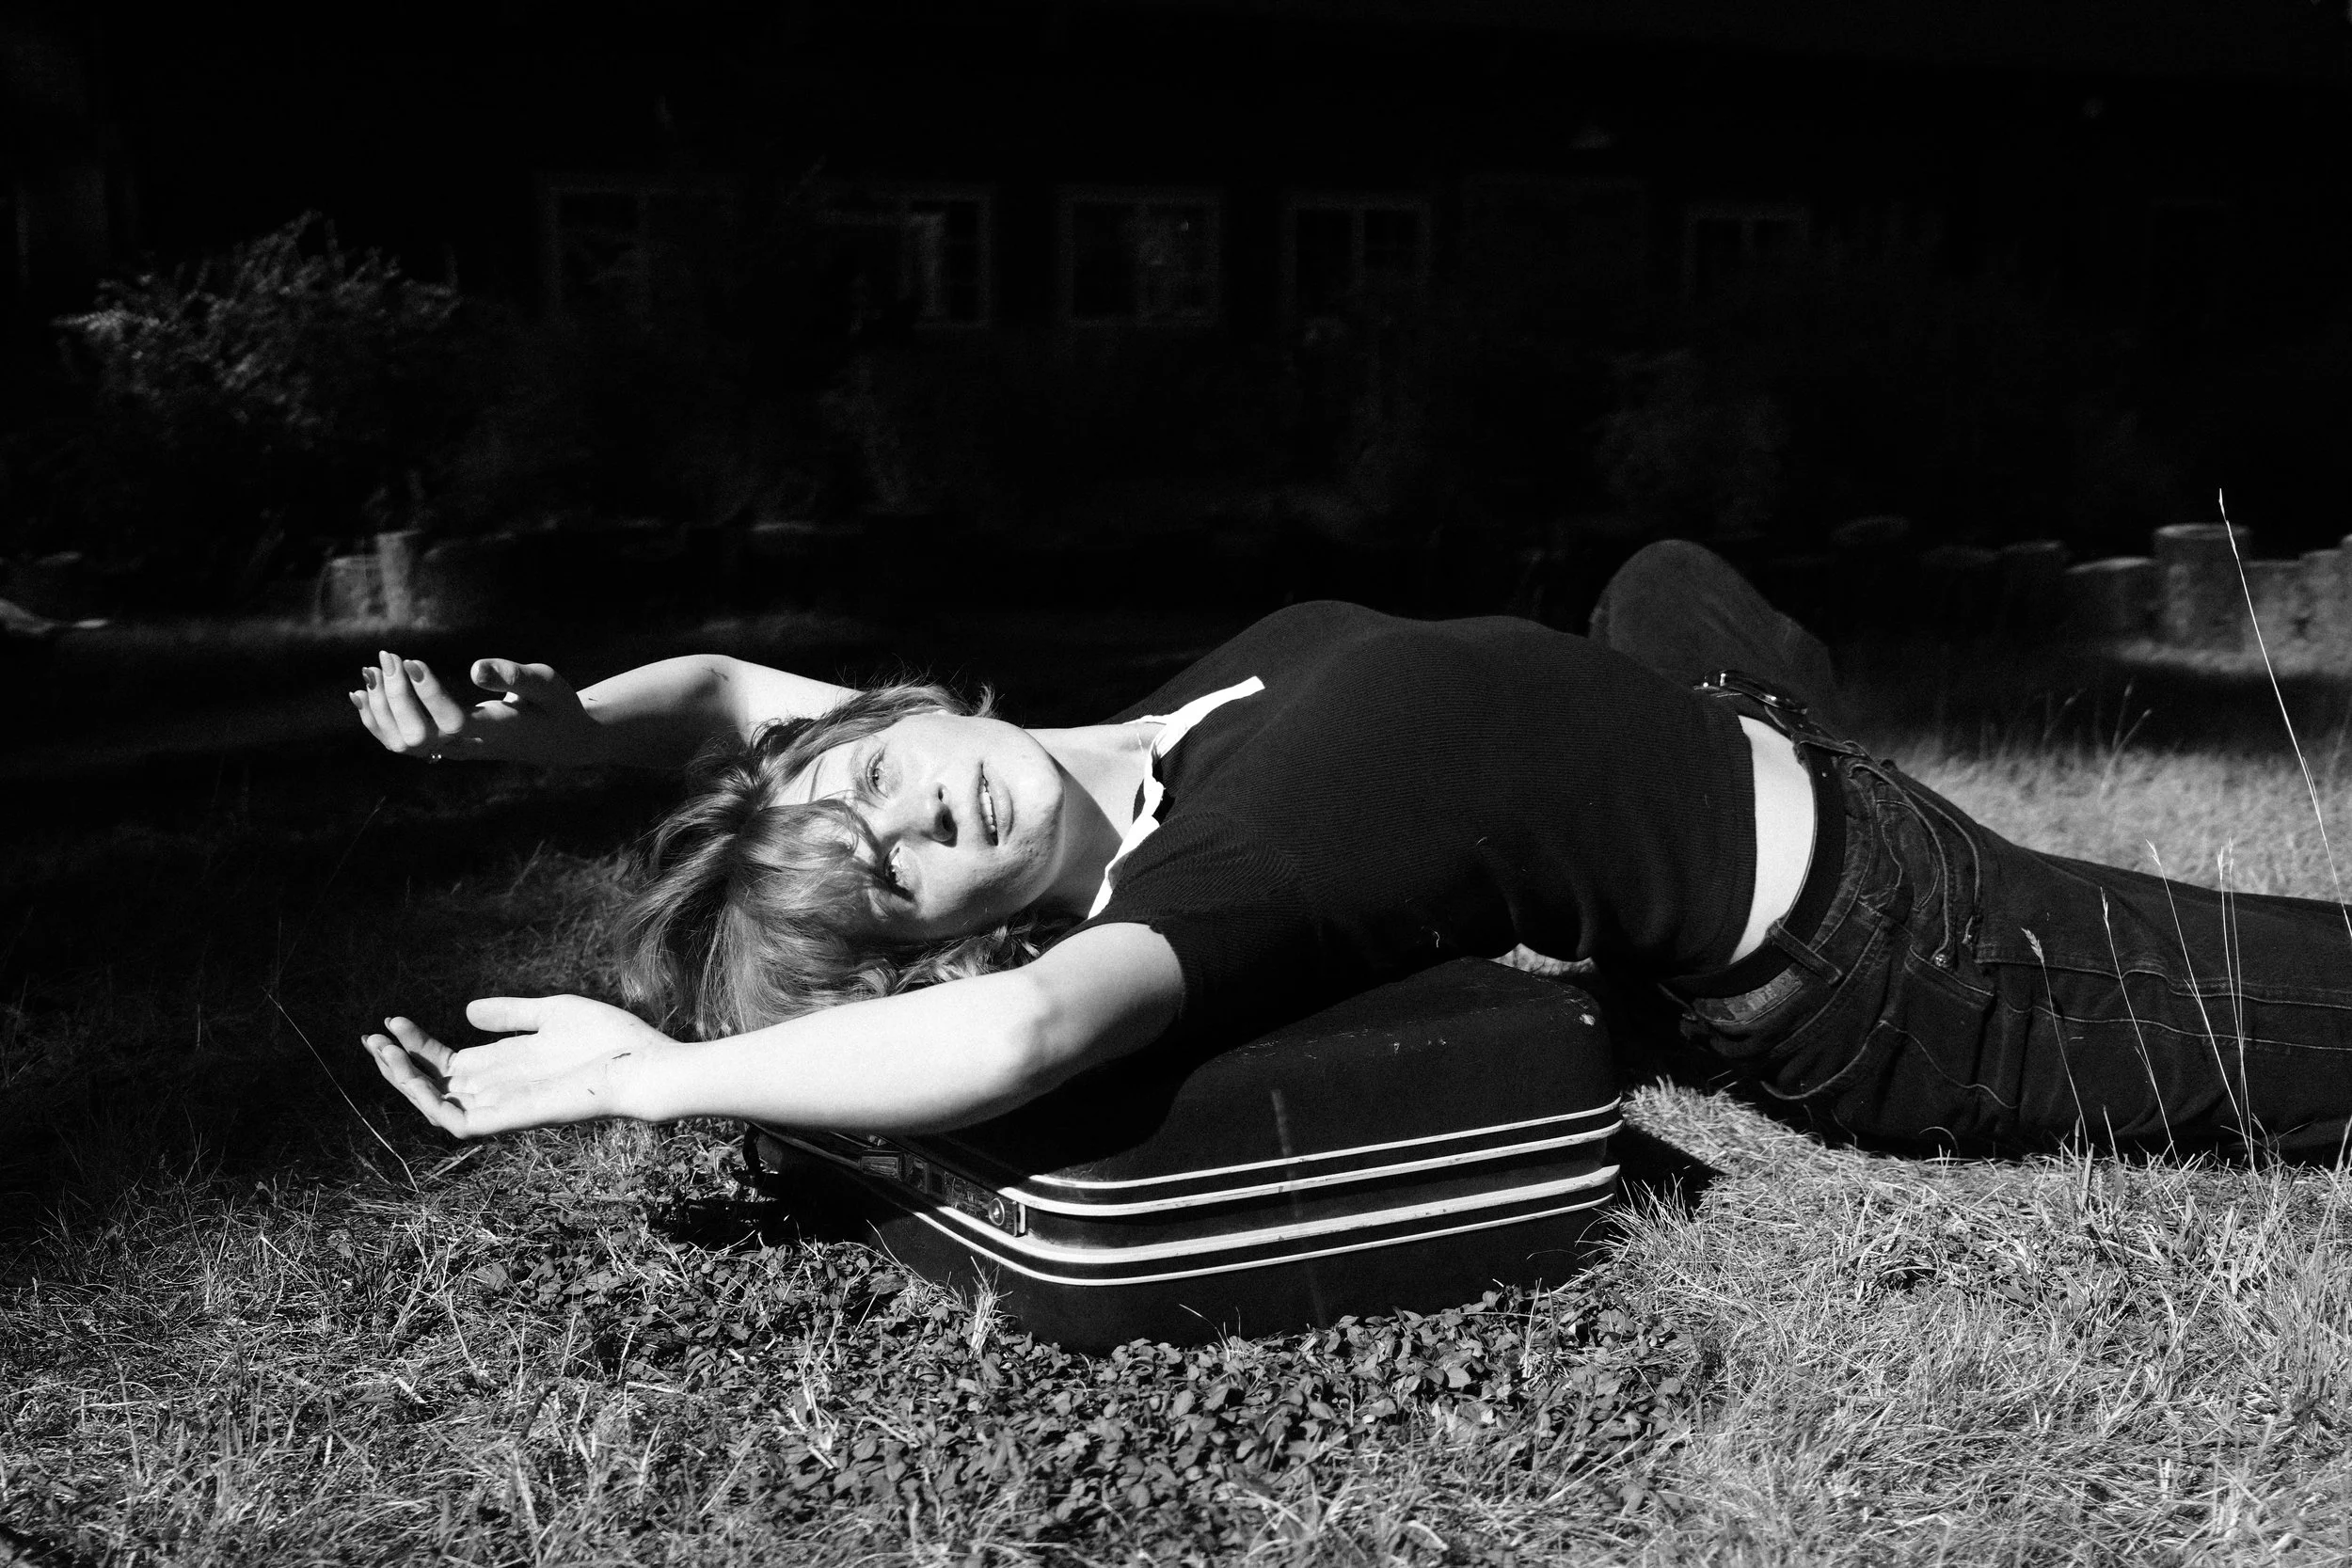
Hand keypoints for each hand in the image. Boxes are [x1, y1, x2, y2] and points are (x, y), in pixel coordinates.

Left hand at [350, 651, 606, 765]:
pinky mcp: (443, 748)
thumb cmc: (555, 706)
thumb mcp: (548, 684)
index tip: (411, 660)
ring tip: (372, 669)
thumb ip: (515, 676)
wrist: (557, 741)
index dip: (427, 695)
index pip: (452, 724)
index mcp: (497, 732)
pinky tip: (362, 695)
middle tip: (390, 656)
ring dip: (380, 707)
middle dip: (395, 696)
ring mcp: (454, 752)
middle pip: (418, 736)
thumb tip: (475, 668)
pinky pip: (401, 744)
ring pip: (403, 743)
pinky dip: (376, 721)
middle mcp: (470, 747)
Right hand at [362, 995, 675, 1137]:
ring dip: (404, 1081)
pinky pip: (456, 1122)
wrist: (642, 1066)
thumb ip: (511, 1014)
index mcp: (507, 1065)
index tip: (393, 1019)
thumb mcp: (552, 1013)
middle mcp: (499, 1088)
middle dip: (398, 1064)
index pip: (448, 1062)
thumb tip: (465, 1011)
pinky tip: (411, 1075)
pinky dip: (429, 1101)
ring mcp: (502, 1106)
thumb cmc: (609, 1041)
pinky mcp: (509, 1120)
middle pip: (435, 1084)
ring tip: (381, 1051)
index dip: (418, 1043)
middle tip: (371, 1038)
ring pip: (436, 1105)